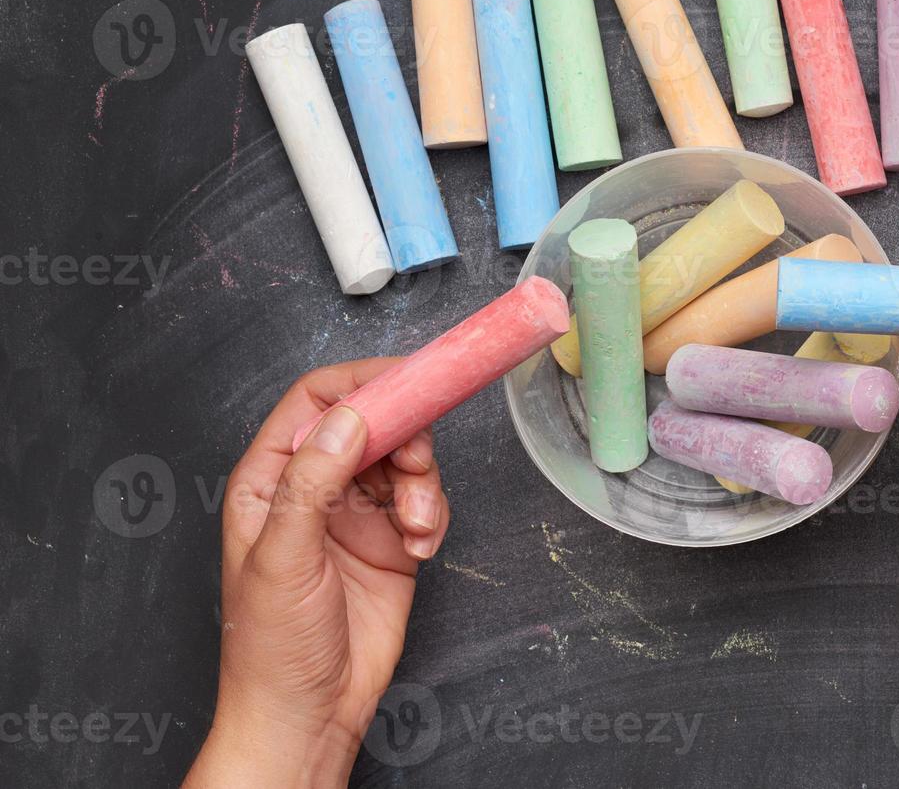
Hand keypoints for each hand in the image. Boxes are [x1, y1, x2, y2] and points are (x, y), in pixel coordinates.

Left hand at [184, 360, 449, 788]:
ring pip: (406, 459)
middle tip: (417, 463)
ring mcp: (356, 512)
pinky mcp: (392, 540)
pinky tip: (421, 549)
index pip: (317, 401)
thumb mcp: (283, 557)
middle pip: (373, 422)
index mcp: (271, 479)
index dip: (362, 382)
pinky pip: (426, 501)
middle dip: (405, 436)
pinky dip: (434, 518)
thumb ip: (312, 482)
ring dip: (423, 484)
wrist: (309, 713)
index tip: (407, 379)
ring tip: (418, 524)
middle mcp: (315, 486)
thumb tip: (348, 419)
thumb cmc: (270, 647)